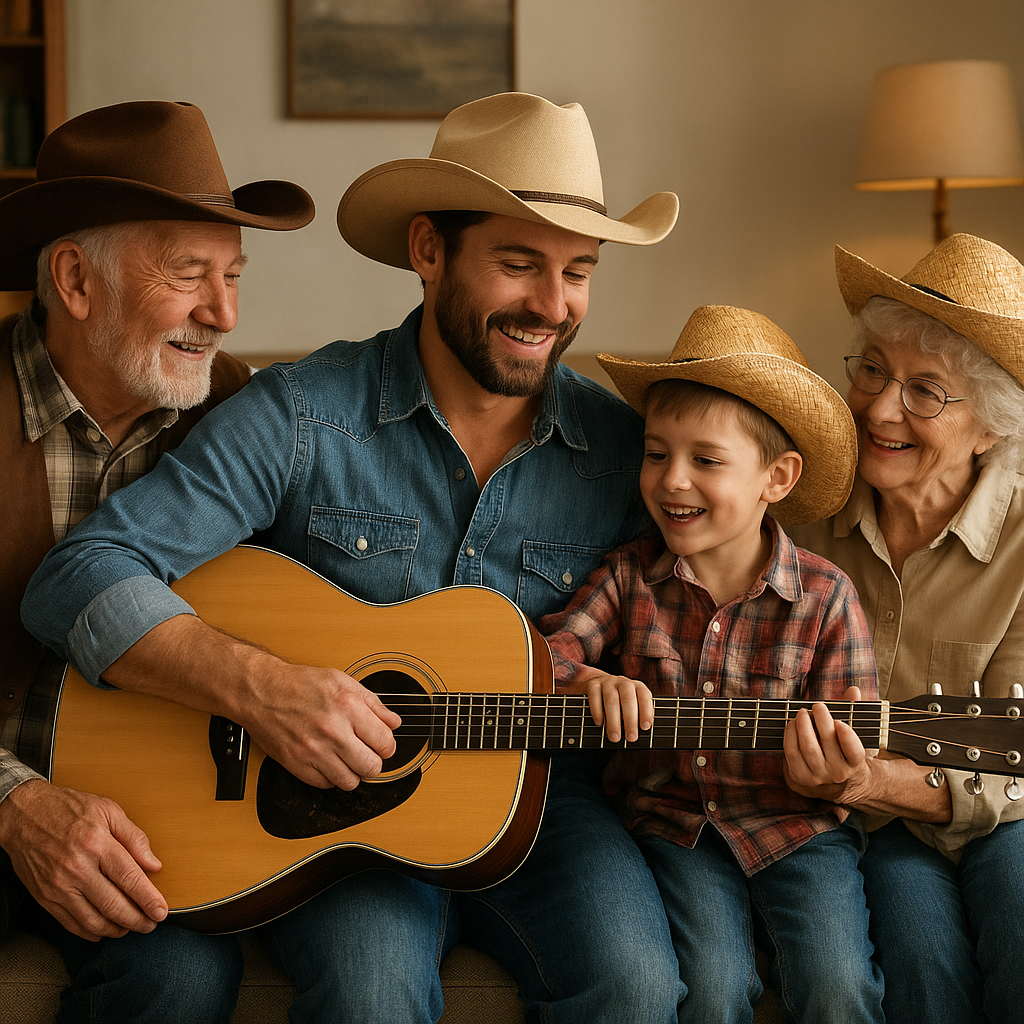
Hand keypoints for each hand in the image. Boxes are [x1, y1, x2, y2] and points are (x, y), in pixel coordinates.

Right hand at [0, 779, 166, 940]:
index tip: (161, 911)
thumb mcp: (107, 810)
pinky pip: (71, 924)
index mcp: (97, 844)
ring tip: (130, 927)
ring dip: (116, 929)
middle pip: (113, 905)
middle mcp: (77, 868)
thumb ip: (133, 837)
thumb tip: (153, 864)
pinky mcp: (45, 898)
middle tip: (151, 924)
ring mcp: (59, 886)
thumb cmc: (67, 808)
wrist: (23, 814)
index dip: (148, 899)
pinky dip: (90, 932)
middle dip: (137, 919)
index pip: (129, 878)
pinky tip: (104, 929)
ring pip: (93, 921)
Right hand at [107, 616, 402, 793]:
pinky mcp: (297, 765)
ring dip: (353, 773)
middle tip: (367, 753)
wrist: (259, 692)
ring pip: (351, 782)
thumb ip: (373, 703)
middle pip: (372, 767)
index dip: (388, 746)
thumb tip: (394, 722)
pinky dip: (331, 777)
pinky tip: (328, 762)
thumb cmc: (299, 684)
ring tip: (348, 759)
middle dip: (374, 762)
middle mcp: (332, 732)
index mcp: (348, 708)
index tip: (384, 744)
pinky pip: (325, 785)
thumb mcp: (342, 681)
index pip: (385, 742)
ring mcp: (313, 752)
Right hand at [565, 667, 653, 742]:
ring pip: (611, 699)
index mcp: (637, 687)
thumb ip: (637, 716)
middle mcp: (623, 682)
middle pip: (628, 699)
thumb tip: (639, 733)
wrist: (595, 682)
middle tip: (631, 737)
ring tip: (614, 737)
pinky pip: (595, 697)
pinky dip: (597, 712)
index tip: (645, 727)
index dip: (646, 711)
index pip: (644, 696)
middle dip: (630, 720)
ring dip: (613, 720)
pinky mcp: (592, 684)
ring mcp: (607, 682)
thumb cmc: (618, 701)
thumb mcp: (631, 705)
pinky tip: (599, 723)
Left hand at [783, 685, 869, 802]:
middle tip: (818, 705)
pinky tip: (792, 724)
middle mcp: (838, 772)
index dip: (848, 737)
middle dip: (821, 721)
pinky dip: (790, 735)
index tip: (840, 722)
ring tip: (802, 712)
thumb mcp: (851, 731)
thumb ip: (852, 709)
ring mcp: (818, 776)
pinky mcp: (800, 777)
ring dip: (802, 725)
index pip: (855, 752)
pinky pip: (791, 753)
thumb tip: (854, 690)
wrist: (830, 776)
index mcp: (855, 762)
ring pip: (808, 748)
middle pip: (827, 743)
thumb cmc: (840, 746)